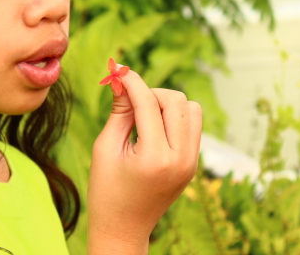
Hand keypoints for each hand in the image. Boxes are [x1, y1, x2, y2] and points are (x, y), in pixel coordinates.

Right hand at [86, 69, 201, 254]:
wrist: (124, 228)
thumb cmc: (107, 190)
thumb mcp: (106, 148)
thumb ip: (119, 111)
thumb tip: (120, 78)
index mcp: (154, 157)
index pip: (148, 103)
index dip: (131, 81)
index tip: (117, 69)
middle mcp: (180, 159)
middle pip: (177, 101)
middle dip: (151, 92)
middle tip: (129, 99)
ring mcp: (191, 163)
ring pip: (191, 109)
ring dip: (167, 103)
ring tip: (144, 115)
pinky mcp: (193, 164)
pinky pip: (192, 125)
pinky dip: (174, 118)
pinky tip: (153, 128)